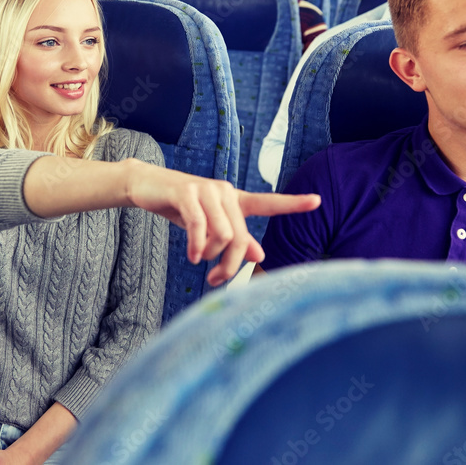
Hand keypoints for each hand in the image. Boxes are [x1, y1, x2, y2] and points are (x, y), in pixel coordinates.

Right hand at [126, 161, 319, 284]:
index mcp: (234, 199)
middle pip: (240, 236)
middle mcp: (225, 191)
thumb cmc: (181, 207)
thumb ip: (236, 238)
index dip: (293, 203)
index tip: (318, 201)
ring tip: (200, 261)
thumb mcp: (209, 225)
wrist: (148, 186)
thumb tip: (260, 255)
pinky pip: (200, 227)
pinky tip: (193, 257)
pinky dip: (198, 247)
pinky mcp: (187, 193)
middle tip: (216, 280)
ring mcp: (207, 190)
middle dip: (230, 264)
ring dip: (212, 256)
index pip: (268, 202)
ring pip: (223, 234)